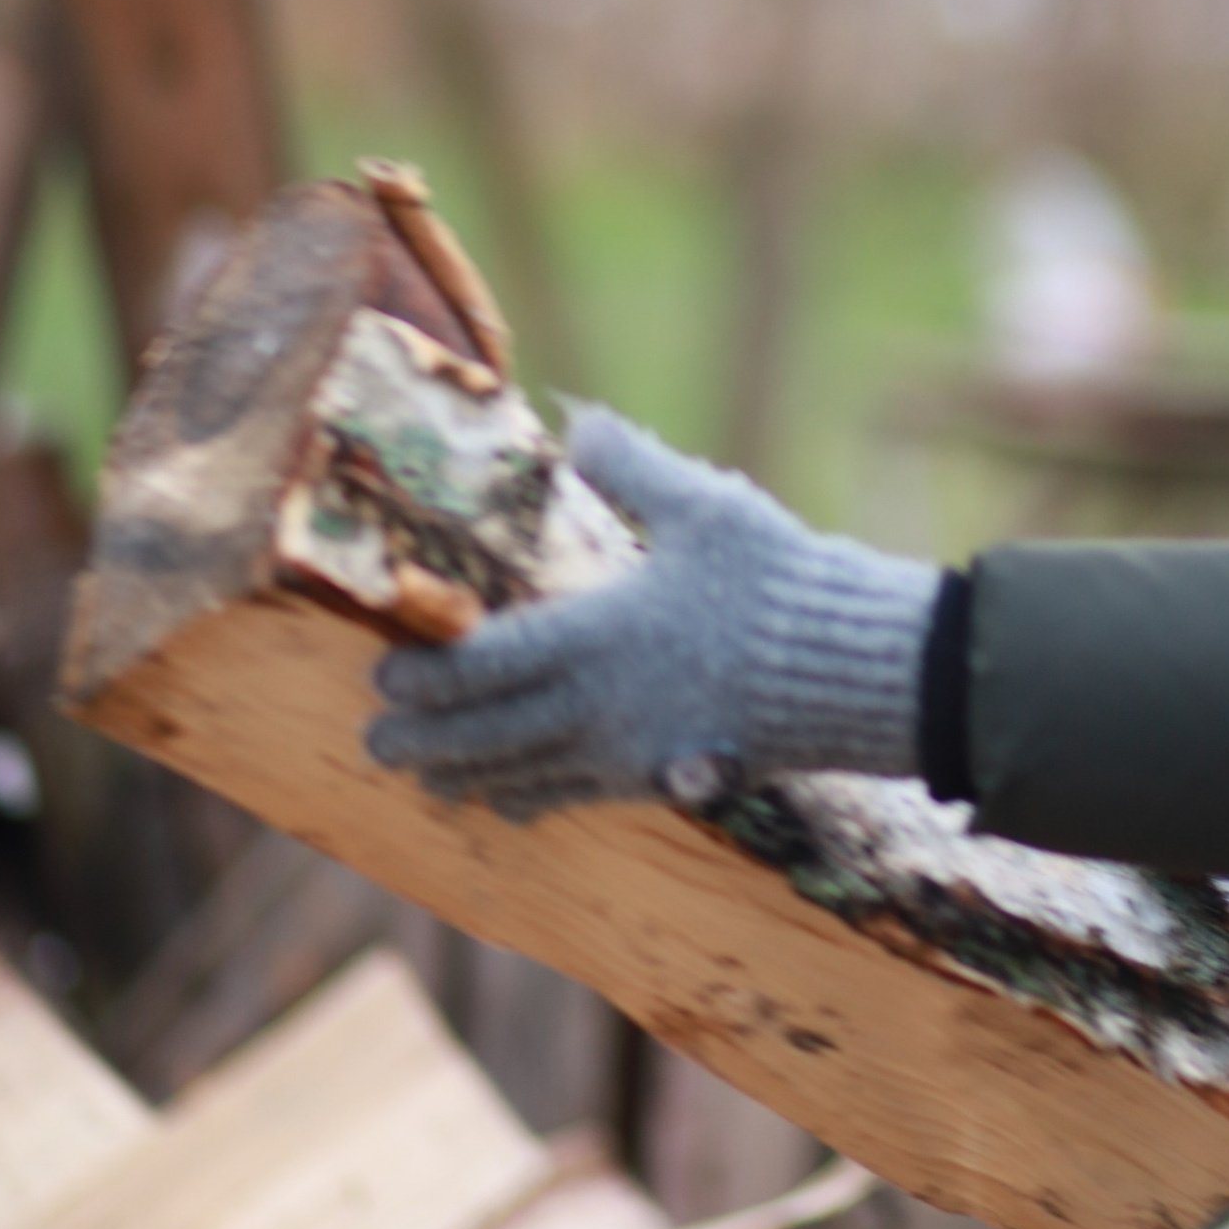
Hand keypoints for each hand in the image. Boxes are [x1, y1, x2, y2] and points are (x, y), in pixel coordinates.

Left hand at [365, 405, 940, 821]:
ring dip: (468, 777)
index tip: (382, 677)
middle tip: (373, 744)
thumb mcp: (705, 505)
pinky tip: (518, 805)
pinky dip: (534, 799)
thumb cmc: (778, 578)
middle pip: (489, 733)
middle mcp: (599, 703)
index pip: (486, 664)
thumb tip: (579, 423)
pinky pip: (579, 795)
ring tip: (427, 781)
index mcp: (597, 634)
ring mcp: (632, 751)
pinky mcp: (668, 775)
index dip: (428, 676)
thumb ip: (632, 468)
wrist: (855, 670)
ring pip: (527, 773)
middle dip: (425, 741)